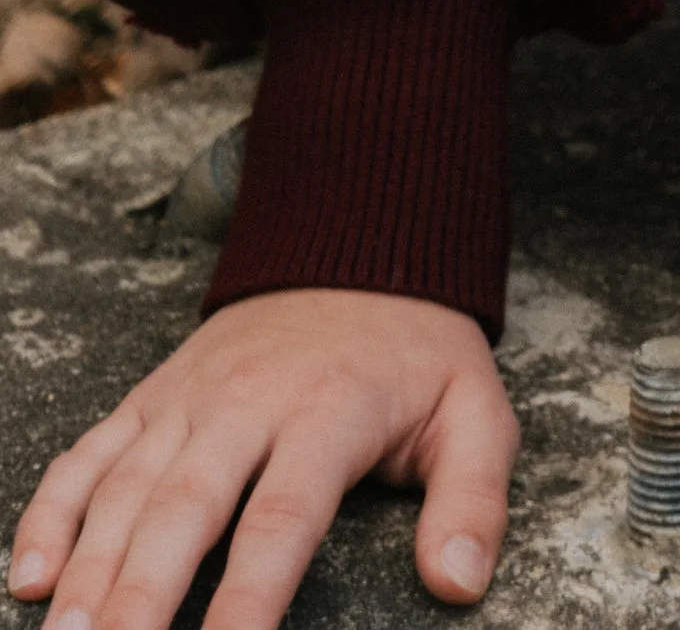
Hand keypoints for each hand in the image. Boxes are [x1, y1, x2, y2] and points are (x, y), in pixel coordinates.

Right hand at [7, 289, 513, 629]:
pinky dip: (52, 510)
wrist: (359, 245)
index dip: (249, 600)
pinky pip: (91, 452)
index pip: (281, 520)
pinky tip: (33, 576)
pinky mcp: (153, 392)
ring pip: (124, 488)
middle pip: (182, 511)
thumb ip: (474, 498)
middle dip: (140, 599)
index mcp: (328, 411)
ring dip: (88, 570)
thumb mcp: (476, 411)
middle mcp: (245, 401)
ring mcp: (190, 395)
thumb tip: (460, 584)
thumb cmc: (417, 354)